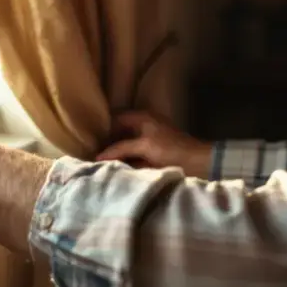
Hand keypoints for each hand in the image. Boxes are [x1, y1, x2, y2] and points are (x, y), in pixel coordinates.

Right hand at [95, 111, 212, 175]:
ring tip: (98, 162)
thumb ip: (120, 149)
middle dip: (106, 142)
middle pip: (119, 133)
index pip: (116, 118)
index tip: (89, 138)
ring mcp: (147, 141)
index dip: (103, 128)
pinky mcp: (150, 156)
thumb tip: (98, 156)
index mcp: (142, 118)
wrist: (198, 163)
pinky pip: (132, 156)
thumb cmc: (171, 149)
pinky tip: (114, 169)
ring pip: (124, 146)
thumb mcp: (144, 146)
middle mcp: (143, 127)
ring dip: (115, 153)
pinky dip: (124, 161)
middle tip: (90, 152)